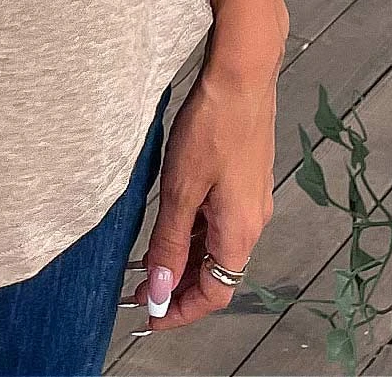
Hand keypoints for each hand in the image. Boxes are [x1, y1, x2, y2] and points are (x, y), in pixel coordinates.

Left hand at [128, 0, 286, 334]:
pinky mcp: (245, 178)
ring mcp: (251, 200)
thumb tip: (158, 287)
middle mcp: (252, 222)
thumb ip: (169, 240)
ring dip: (185, 259)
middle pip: (217, 274)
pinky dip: (194, 232)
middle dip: (178, 287)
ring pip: (216, 246)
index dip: (180, 311)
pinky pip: (219, 221)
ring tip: (148, 260)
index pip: (214, 295)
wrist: (243, 75)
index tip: (148, 317)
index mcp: (239, 232)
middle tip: (139, 290)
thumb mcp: (181, 188)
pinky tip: (171, 222)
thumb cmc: (213, 126)